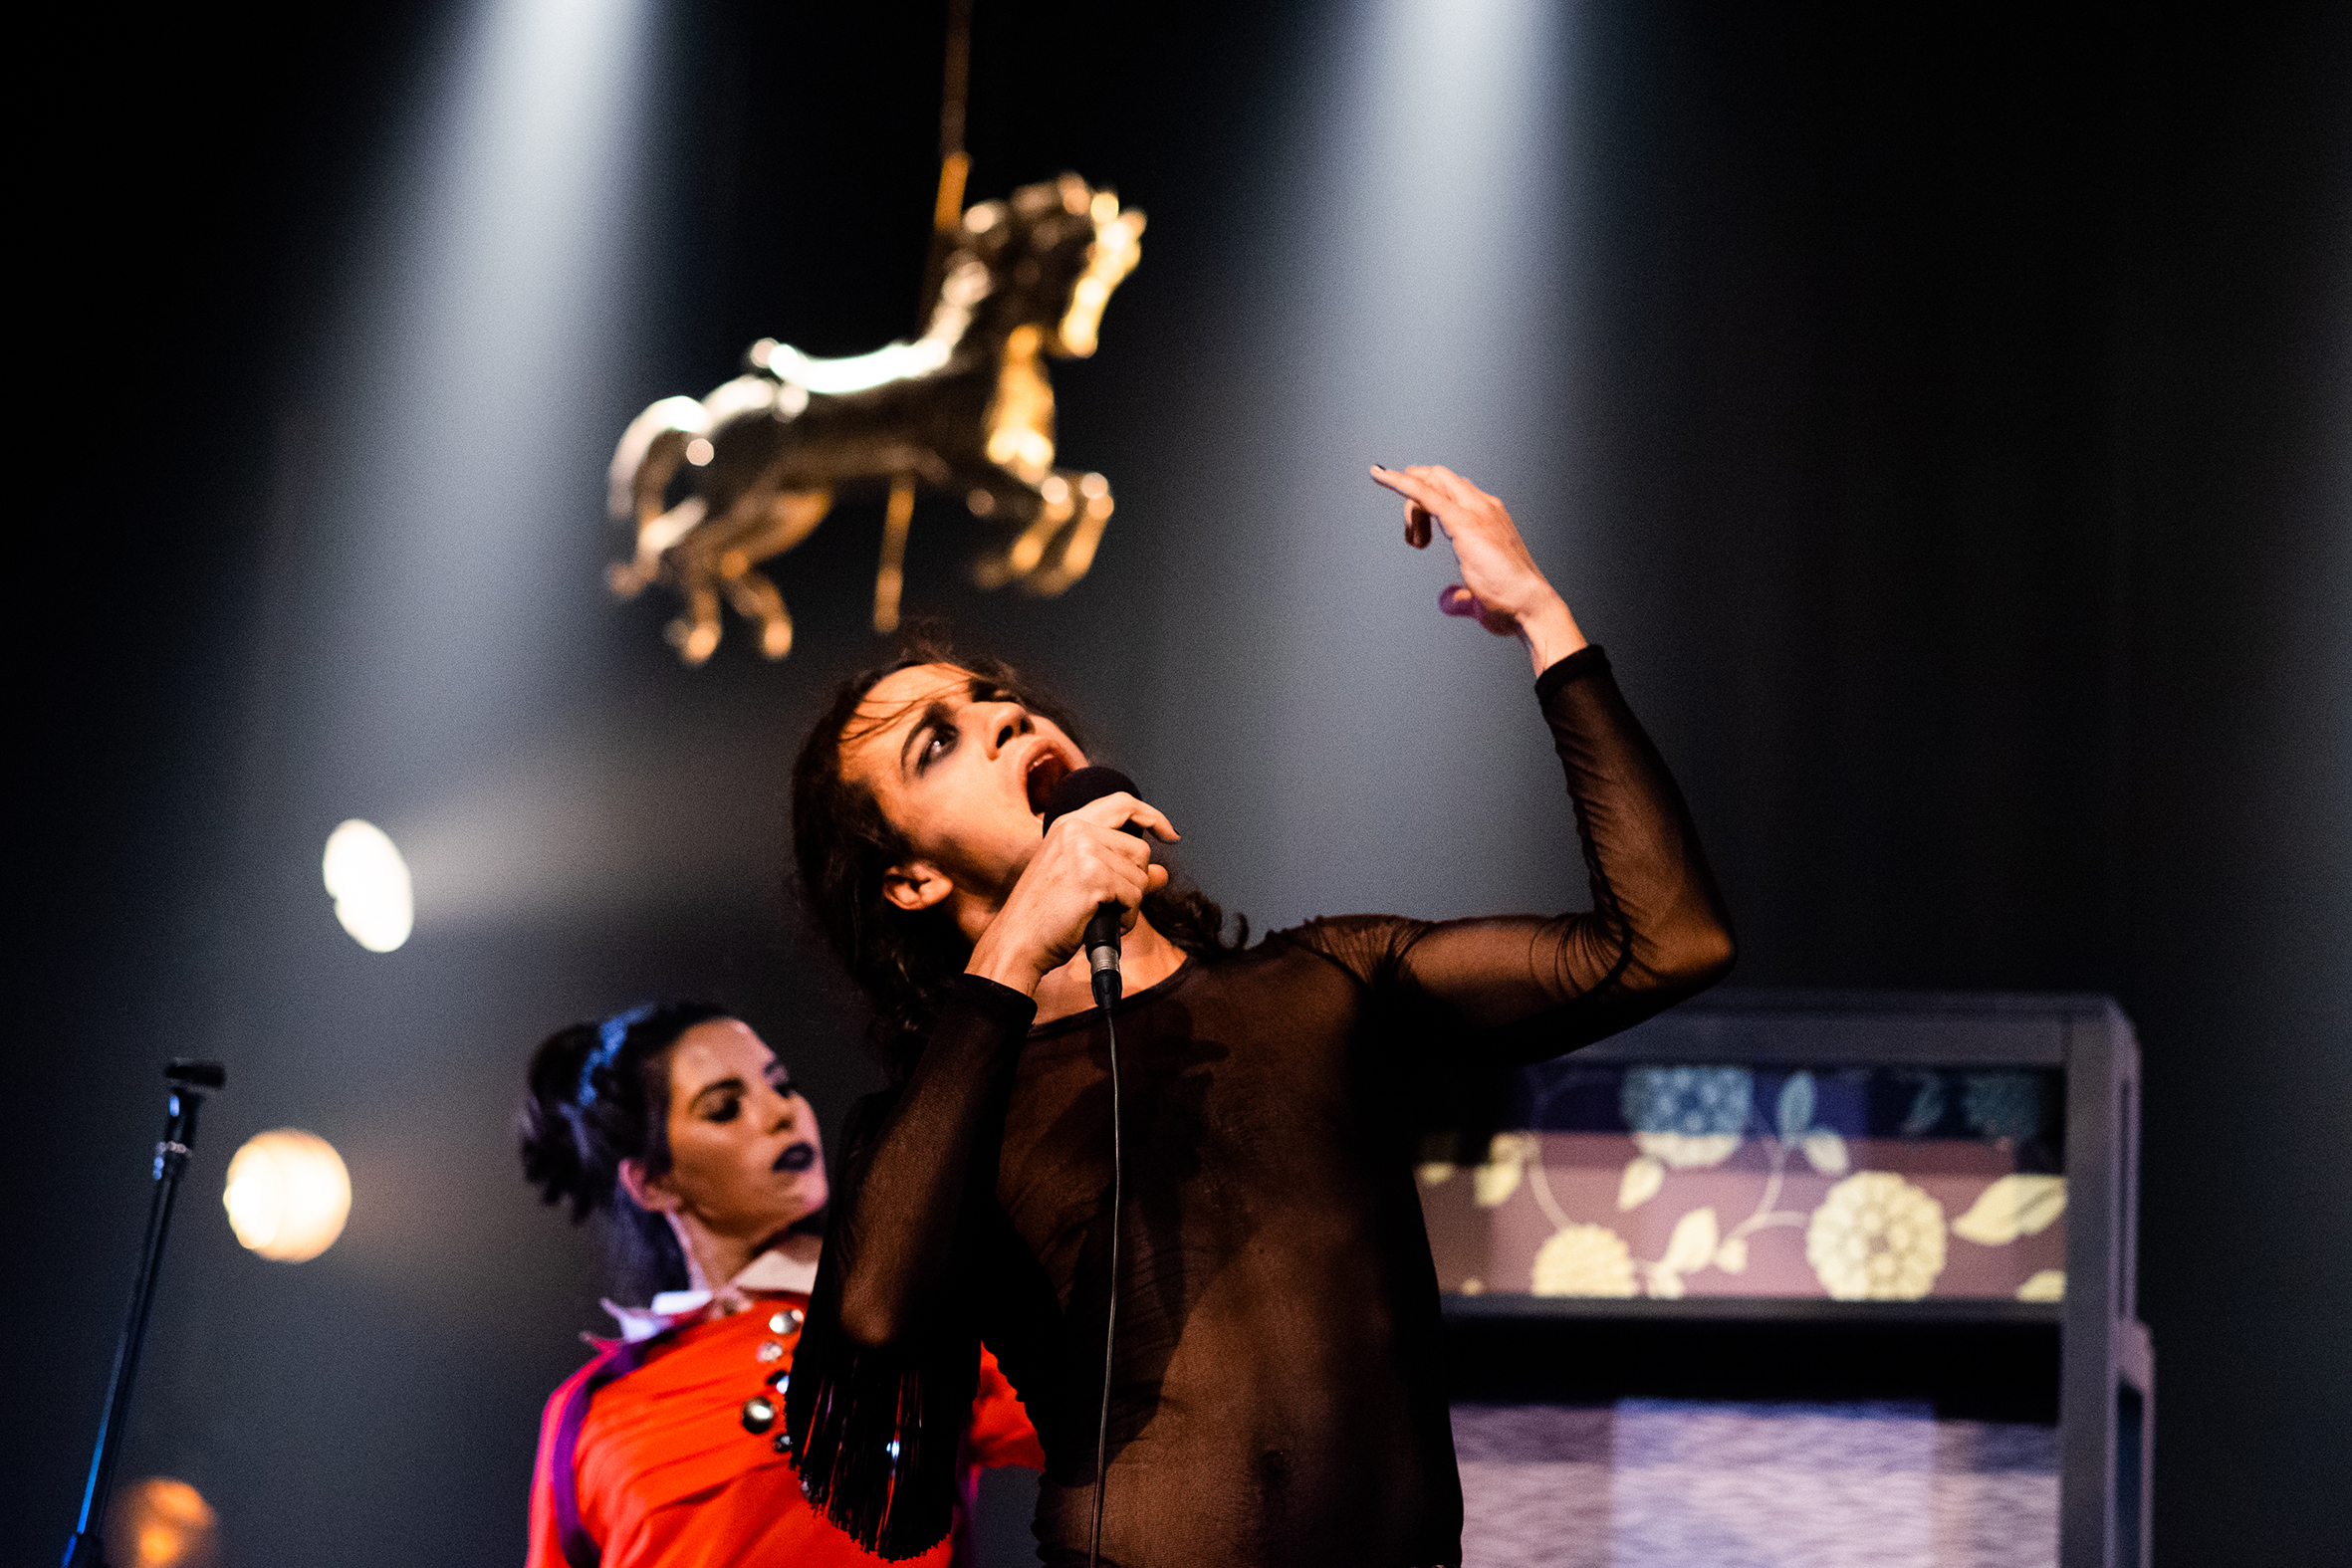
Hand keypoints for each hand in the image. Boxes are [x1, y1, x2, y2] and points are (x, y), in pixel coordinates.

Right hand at [965, 792, 1176, 994]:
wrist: (1017, 942)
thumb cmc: (1044, 916)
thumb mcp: (1083, 883)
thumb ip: (1122, 871)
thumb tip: (1162, 874)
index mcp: (1068, 825)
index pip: (1123, 804)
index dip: (1152, 815)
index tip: (1169, 834)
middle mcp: (1076, 830)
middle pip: (1140, 849)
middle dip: (1136, 881)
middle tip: (1114, 902)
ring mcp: (1084, 851)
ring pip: (1141, 876)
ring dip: (1130, 904)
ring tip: (1102, 914)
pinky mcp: (1093, 878)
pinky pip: (1134, 897)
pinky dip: (1127, 918)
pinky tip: (1103, 923)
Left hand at [1370, 464, 1587, 673]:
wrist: (1530, 606)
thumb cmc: (1511, 603)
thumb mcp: (1478, 596)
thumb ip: (1460, 596)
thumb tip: (1447, 600)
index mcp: (1489, 517)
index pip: (1454, 491)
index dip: (1429, 497)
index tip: (1413, 517)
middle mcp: (1483, 506)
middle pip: (1440, 479)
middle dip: (1416, 494)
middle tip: (1413, 534)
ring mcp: (1475, 511)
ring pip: (1431, 482)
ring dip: (1411, 509)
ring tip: (1417, 543)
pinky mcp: (1463, 522)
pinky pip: (1425, 494)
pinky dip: (1400, 482)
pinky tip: (1380, 476)